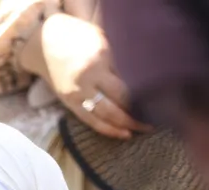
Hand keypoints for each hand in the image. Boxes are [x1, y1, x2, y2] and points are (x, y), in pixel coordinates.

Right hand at [39, 13, 148, 139]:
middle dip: (142, 110)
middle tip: (160, 116)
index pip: (131, 77)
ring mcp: (79, 91)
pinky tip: (123, 134)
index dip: (149, 89)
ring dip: (128, 124)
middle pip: (122, 98)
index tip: (164, 97)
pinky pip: (91, 121)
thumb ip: (119, 55)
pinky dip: (109, 130)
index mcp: (101, 55)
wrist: (44, 44)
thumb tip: (145, 73)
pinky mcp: (70, 102)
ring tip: (144, 128)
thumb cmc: (78, 37)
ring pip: (108, 114)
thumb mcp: (101, 38)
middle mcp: (90, 75)